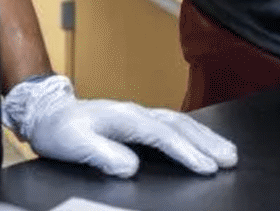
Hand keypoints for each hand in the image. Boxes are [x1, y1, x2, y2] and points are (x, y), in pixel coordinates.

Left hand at [2, 75, 238, 178]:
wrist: (48, 112)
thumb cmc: (60, 130)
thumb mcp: (74, 144)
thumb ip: (103, 155)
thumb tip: (130, 166)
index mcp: (124, 118)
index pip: (162, 136)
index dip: (186, 152)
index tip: (206, 167)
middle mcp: (137, 112)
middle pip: (180, 126)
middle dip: (207, 142)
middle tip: (231, 159)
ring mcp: (140, 114)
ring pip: (181, 122)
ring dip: (206, 136)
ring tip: (229, 151)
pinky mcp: (140, 120)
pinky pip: (174, 124)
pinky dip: (195, 131)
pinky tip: (205, 139)